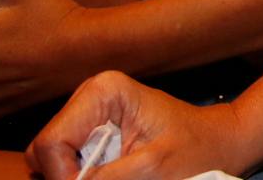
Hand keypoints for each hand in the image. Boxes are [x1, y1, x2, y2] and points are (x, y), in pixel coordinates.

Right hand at [27, 71, 248, 179]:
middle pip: (44, 151)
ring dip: (73, 176)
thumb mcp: (153, 170)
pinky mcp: (92, 130)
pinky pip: (66, 161)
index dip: (62, 176)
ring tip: (114, 175)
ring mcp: (88, 113)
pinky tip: (109, 176)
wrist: (217, 142)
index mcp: (103, 91)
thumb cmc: (195, 150)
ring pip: (50, 159)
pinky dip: (82, 175)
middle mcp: (89, 95)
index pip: (51, 143)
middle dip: (66, 176)